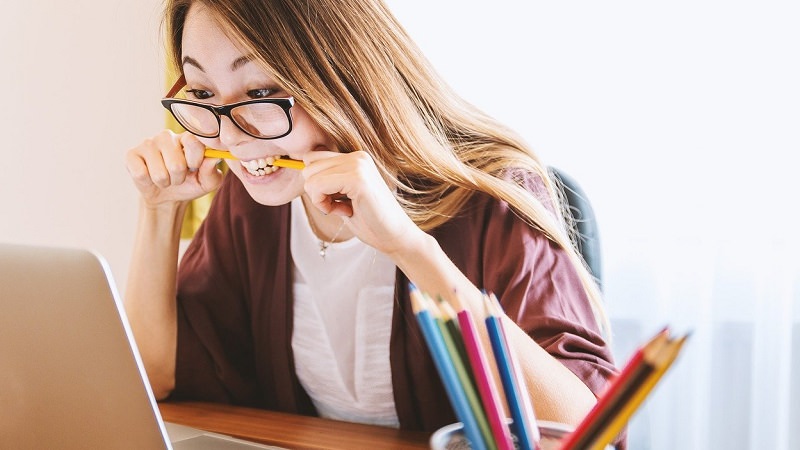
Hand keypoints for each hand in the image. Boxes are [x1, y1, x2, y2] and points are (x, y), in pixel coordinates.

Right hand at [125, 130, 223, 207]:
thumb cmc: (190, 184)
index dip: (195, 161)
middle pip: (176, 164)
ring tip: (165, 178)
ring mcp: (148, 143)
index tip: (194, 168)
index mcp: (187, 138)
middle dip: (179, 178)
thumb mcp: (207, 182)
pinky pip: (141, 174)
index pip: (193, 142)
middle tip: (177, 177)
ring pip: (159, 173)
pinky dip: (148, 182)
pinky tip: (149, 176)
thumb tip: (214, 158)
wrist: (167, 197)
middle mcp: (167, 136)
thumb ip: (212, 171)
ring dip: (164, 182)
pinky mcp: (131, 154)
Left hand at [301, 150, 423, 255]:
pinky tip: (344, 211)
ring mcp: (358, 165)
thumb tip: (301, 168)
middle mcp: (357, 156)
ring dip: (320, 199)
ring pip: (310, 177)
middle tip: (339, 206)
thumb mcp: (343, 195)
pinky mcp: (357, 179)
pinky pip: (318, 186)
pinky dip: (323, 204)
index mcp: (355, 158)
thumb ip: (327, 180)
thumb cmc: (369, 220)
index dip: (316, 183)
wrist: (395, 237)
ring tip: (344, 208)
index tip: (335, 200)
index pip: (312, 158)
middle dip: (316, 191)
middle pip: (308, 166)